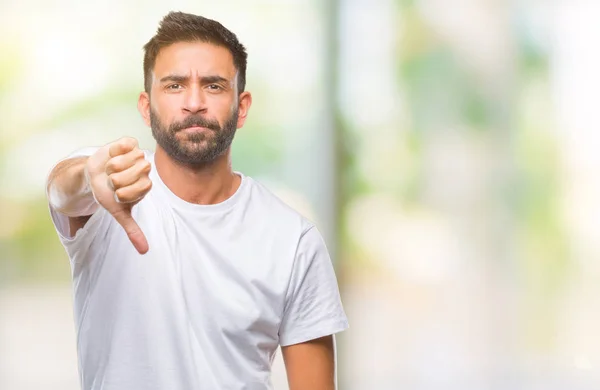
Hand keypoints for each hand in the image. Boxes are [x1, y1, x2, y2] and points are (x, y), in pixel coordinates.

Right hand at [85, 137, 151, 253]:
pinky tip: (112, 155)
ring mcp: (138, 155)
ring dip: (113, 166)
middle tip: (112, 180)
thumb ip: (133, 230)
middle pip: (137, 173)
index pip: (143, 187)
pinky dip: (114, 151)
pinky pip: (125, 145)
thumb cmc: (107, 194)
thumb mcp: (118, 212)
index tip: (117, 193)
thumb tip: (144, 251)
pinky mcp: (129, 143)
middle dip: (117, 178)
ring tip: (110, 169)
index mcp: (145, 186)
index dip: (124, 191)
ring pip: (128, 160)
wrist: (92, 175)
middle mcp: (145, 170)